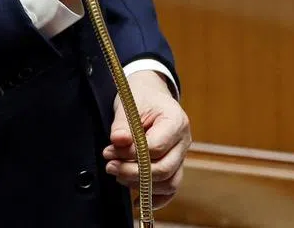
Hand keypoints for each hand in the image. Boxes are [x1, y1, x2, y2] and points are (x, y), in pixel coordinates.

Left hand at [103, 71, 190, 210]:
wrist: (151, 93)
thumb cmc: (140, 97)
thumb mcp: (128, 104)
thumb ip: (122, 125)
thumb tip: (118, 142)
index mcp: (176, 121)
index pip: (156, 148)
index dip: (131, 154)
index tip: (110, 151)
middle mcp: (183, 141)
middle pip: (164, 169)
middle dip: (133, 172)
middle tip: (110, 166)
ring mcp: (181, 156)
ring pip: (169, 183)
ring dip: (141, 184)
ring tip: (117, 173)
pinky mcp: (175, 166)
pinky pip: (170, 189)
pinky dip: (154, 198)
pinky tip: (136, 200)